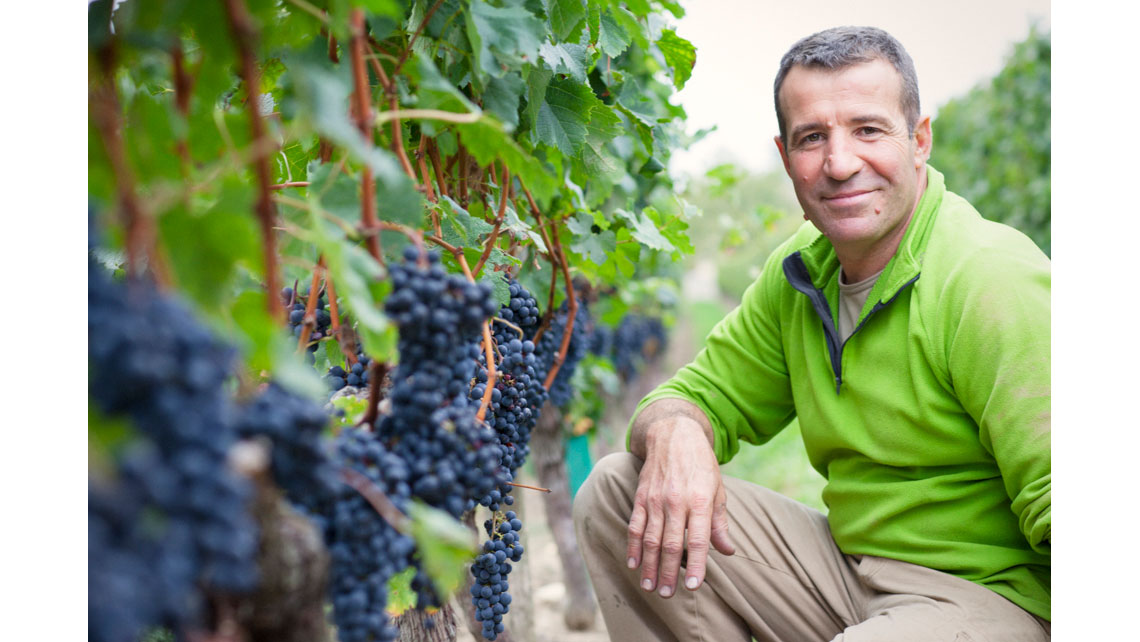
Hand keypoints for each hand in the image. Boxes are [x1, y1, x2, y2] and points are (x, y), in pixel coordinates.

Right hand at [626, 416, 734, 598]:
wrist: (674, 435)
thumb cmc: (701, 465)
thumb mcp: (718, 490)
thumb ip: (719, 523)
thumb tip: (728, 551)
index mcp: (701, 501)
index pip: (699, 540)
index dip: (696, 565)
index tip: (692, 587)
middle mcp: (677, 501)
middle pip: (671, 544)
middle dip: (669, 573)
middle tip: (667, 594)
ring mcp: (656, 499)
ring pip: (651, 539)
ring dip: (649, 565)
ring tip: (650, 586)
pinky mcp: (641, 497)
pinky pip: (635, 525)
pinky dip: (633, 546)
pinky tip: (633, 563)